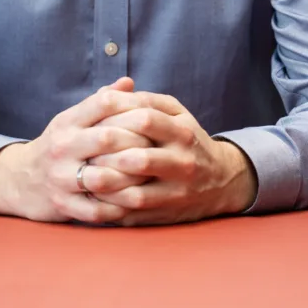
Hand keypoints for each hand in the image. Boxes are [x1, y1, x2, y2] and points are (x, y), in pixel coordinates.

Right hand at [0, 77, 159, 223]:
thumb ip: (100, 101)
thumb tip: (129, 82)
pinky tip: (138, 203)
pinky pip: (97, 209)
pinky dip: (120, 207)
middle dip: (139, 142)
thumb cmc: (59, 145)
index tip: (154, 115)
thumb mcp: (73, 120)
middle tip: (162, 147)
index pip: (104, 104)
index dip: (133, 106)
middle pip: (108, 138)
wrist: (20, 179)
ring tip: (154, 177)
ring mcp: (61, 178)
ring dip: (132, 178)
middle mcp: (62, 147)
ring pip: (104, 177)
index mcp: (67, 122)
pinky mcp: (62, 205)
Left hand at [84, 93, 256, 225]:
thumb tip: (112, 93)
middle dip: (107, 156)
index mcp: (182, 133)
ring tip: (86, 174)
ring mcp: (176, 192)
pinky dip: (112, 205)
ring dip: (107, 185)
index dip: (115, 118)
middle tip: (84, 151)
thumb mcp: (177, 113)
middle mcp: (183, 163)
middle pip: (140, 159)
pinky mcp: (167, 214)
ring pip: (136, 192)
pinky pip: (135, 213)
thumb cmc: (188, 140)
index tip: (94, 120)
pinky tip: (96, 195)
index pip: (145, 119)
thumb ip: (147, 101)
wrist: (222, 180)